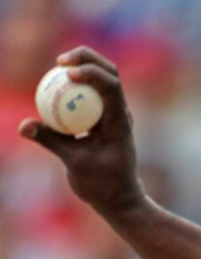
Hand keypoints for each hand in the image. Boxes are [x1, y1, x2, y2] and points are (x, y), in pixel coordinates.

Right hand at [18, 47, 147, 218]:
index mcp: (120, 123)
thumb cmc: (101, 184)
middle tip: (61, 60)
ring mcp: (114, 116)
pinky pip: (92, 95)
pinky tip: (57, 85)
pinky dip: (77, 86)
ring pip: (104, 81)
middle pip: (111, 74)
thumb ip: (50, 140)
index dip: (91, 73)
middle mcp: (120, 115)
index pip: (112, 87)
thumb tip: (23, 126)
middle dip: (89, 59)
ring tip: (59, 65)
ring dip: (85, 67)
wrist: (119, 199)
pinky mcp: (105, 120)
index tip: (67, 72)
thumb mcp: (74, 163)